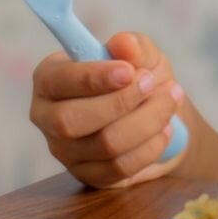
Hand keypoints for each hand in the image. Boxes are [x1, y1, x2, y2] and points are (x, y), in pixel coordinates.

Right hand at [29, 31, 186, 187]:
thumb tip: (123, 43)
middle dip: (120, 102)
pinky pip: (119, 168)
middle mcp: (48, 118)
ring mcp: (66, 152)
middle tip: (153, 84)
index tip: (129, 71)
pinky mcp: (90, 175)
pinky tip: (165, 129)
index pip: (56, 82)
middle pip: (69, 121)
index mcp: (49, 80)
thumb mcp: (142, 55)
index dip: (91, 78)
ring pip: (103, 145)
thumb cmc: (140, 78)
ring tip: (169, 100)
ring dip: (145, 121)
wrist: (159, 115)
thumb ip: (133, 46)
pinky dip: (150, 147)